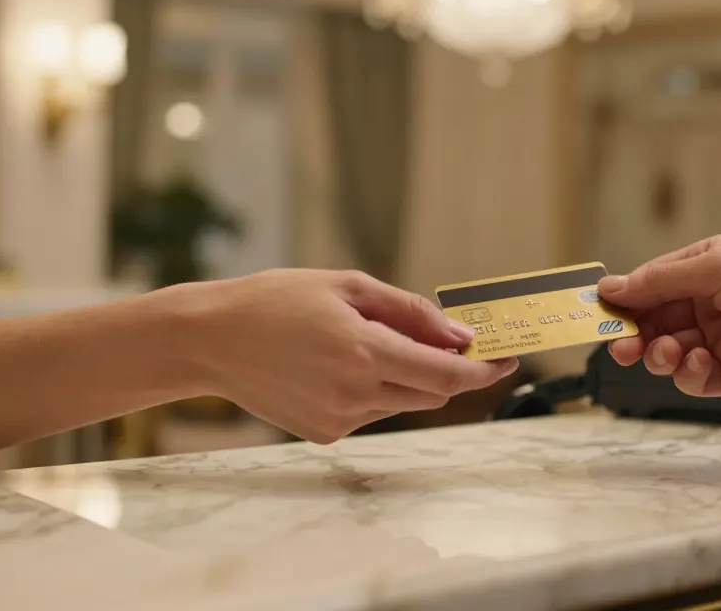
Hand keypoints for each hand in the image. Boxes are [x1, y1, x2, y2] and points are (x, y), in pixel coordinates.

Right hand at [169, 270, 517, 442]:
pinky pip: (370, 412)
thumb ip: (410, 311)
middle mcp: (356, 394)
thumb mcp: (347, 286)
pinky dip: (372, 389)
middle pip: (431, 393)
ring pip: (402, 403)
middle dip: (445, 369)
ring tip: (361, 341)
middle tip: (444, 340)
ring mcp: (339, 420)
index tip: (509, 357)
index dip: (484, 369)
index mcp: (364, 351)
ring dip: (405, 377)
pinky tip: (334, 365)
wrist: (211, 340)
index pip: (446, 374)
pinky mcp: (323, 434)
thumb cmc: (275, 302)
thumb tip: (459, 335)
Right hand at [598, 234, 720, 397]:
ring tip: (667, 352)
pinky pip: (696, 379)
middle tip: (621, 346)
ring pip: (669, 354)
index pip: (650, 286)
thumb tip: (613, 285)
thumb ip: (662, 280)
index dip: (623, 301)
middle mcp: (709, 305)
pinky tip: (697, 363)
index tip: (597, 314)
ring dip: (659, 355)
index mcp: (704, 269)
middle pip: (654, 323)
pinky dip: (688, 374)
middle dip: (634, 335)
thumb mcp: (718, 266)